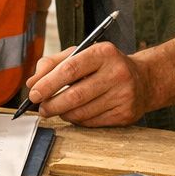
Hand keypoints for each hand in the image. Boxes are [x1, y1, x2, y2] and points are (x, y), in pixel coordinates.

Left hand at [23, 42, 150, 126]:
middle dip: (52, 104)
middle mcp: (117, 73)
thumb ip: (52, 64)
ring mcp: (124, 95)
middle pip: (75, 95)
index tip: (33, 94)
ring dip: (63, 114)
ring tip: (55, 110)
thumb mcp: (80, 54)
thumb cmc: (103, 66)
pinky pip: (92, 122)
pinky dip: (77, 120)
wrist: (142, 80)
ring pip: (82, 112)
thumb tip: (32, 82)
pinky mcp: (126, 114)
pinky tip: (75, 113)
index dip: (48, 84)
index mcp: (104, 53)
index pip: (70, 69)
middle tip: (41, 108)